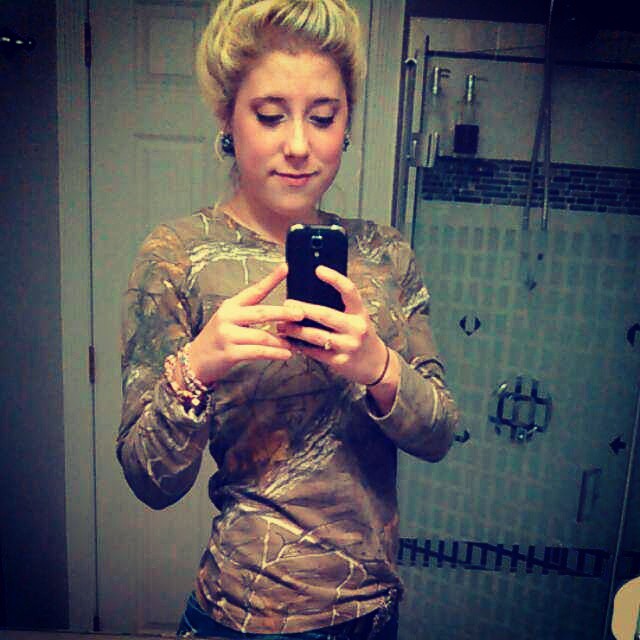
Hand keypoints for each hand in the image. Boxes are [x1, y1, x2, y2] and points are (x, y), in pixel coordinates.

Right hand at [188, 264, 303, 384]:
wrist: (195, 361)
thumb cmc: (218, 340)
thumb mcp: (230, 321)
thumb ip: (250, 315)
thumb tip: (279, 313)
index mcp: (231, 306)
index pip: (254, 290)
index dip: (271, 279)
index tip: (285, 267)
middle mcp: (228, 317)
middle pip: (261, 313)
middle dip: (283, 313)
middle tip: (300, 314)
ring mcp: (227, 335)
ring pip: (262, 335)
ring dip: (280, 340)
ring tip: (293, 343)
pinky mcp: (230, 353)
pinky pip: (258, 352)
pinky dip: (274, 353)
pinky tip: (285, 354)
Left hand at [277, 265, 395, 388]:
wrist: (374, 363)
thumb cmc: (361, 335)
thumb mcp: (357, 317)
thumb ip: (341, 307)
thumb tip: (311, 292)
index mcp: (360, 312)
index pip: (349, 291)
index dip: (334, 278)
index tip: (318, 269)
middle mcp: (356, 328)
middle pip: (325, 315)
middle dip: (303, 309)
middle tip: (287, 304)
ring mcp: (348, 346)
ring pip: (316, 336)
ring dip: (295, 330)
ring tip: (281, 325)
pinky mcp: (339, 361)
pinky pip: (315, 352)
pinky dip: (300, 346)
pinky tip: (290, 340)